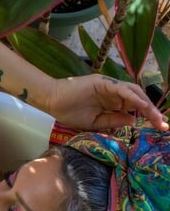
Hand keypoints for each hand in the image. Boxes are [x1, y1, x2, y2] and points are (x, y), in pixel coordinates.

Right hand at [46, 74, 168, 131]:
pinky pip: (121, 89)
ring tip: (155, 117)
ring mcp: (109, 86)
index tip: (159, 128)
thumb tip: (134, 120)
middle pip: (138, 100)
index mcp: (112, 102)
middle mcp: (114, 93)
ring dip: (146, 105)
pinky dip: (132, 97)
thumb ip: (114, 121)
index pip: (135, 108)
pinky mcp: (103, 82)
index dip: (147, 117)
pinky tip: (141, 105)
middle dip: (151, 112)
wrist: (52, 101)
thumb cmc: (69, 112)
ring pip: (133, 93)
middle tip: (162, 125)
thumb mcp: (94, 123)